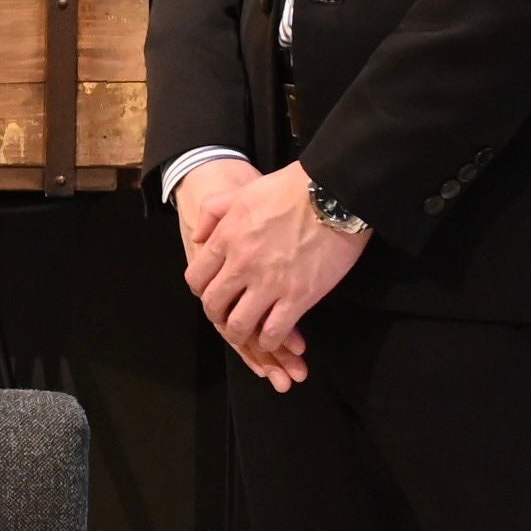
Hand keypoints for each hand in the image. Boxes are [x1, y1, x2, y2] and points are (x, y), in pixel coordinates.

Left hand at [182, 162, 367, 387]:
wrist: (333, 194)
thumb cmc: (290, 189)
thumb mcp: (243, 191)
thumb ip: (214, 212)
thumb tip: (200, 238)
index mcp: (226, 238)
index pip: (197, 278)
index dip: (201, 290)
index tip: (213, 293)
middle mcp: (242, 265)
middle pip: (214, 305)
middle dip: (217, 315)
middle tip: (228, 317)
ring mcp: (269, 283)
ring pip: (240, 325)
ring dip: (240, 334)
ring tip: (249, 334)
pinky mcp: (297, 297)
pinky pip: (274, 332)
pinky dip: (270, 341)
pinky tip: (272, 339)